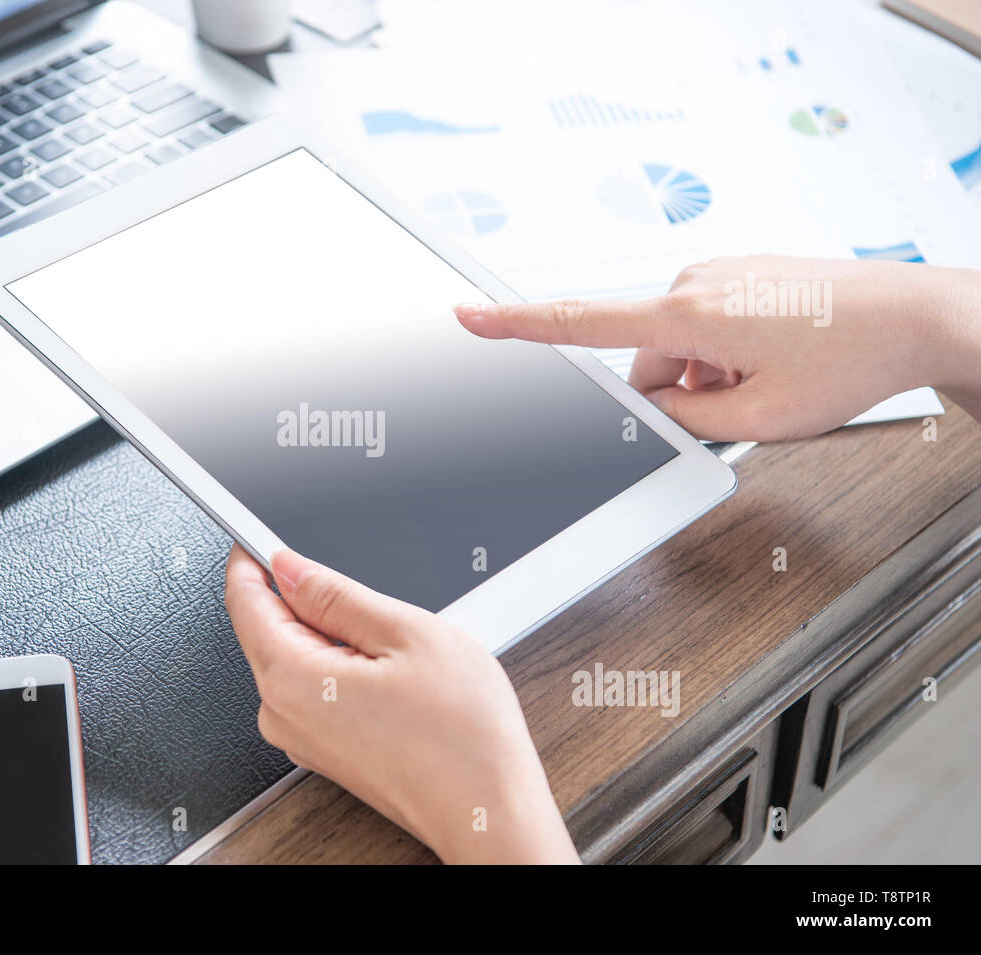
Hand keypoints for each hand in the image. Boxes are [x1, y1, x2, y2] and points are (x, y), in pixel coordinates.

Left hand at [225, 545, 579, 864]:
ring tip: (394, 649)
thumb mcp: (406, 633)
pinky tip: (392, 676)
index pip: (244, 599)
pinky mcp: (323, 750)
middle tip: (366, 598)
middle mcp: (281, 713)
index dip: (254, 558)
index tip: (264, 536)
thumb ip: (335, 594)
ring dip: (334, 636)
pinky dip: (343, 666)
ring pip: (296, 656)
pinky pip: (315, 687)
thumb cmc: (462, 737)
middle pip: (267, 627)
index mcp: (290, 678)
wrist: (488, 811)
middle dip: (306, 599)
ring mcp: (301, 737)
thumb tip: (290, 567)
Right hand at [455, 255, 980, 441]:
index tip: (469, 315)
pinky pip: (709, 328)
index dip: (517, 324)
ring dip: (710, 377)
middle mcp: (695, 284)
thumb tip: (657, 411)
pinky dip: (729, 356)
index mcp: (687, 315)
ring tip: (772, 386)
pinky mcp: (743, 276)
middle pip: (646, 359)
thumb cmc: (850, 358)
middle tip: (740, 407)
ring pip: (681, 348)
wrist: (916, 316)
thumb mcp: (759, 419)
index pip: (580, 323)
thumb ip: (687, 422)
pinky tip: (776, 365)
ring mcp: (721, 276)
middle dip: (679, 393)